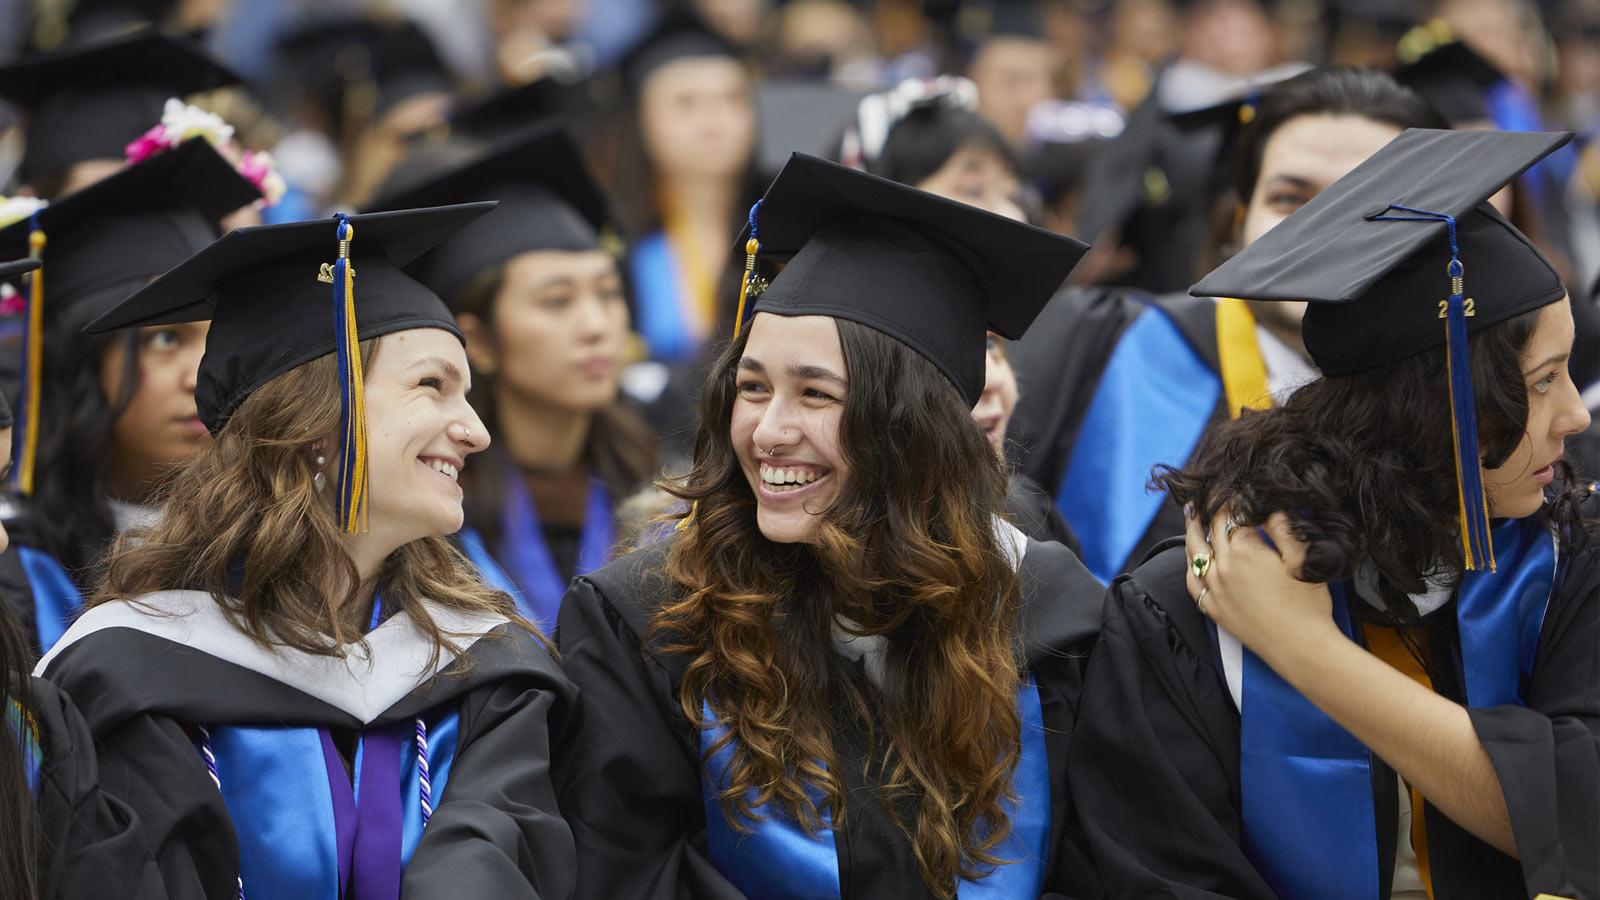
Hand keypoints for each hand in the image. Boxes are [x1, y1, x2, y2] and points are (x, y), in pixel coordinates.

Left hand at [1185, 507, 1339, 666]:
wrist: (1301, 648)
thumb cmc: (1307, 605)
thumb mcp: (1302, 559)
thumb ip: (1283, 528)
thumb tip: (1267, 507)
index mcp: (1245, 551)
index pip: (1233, 516)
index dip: (1234, 500)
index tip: (1234, 489)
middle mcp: (1223, 567)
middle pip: (1211, 529)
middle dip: (1210, 508)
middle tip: (1207, 493)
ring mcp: (1214, 589)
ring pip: (1195, 552)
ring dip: (1192, 529)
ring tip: (1190, 513)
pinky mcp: (1213, 609)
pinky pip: (1192, 583)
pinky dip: (1190, 566)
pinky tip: (1192, 559)